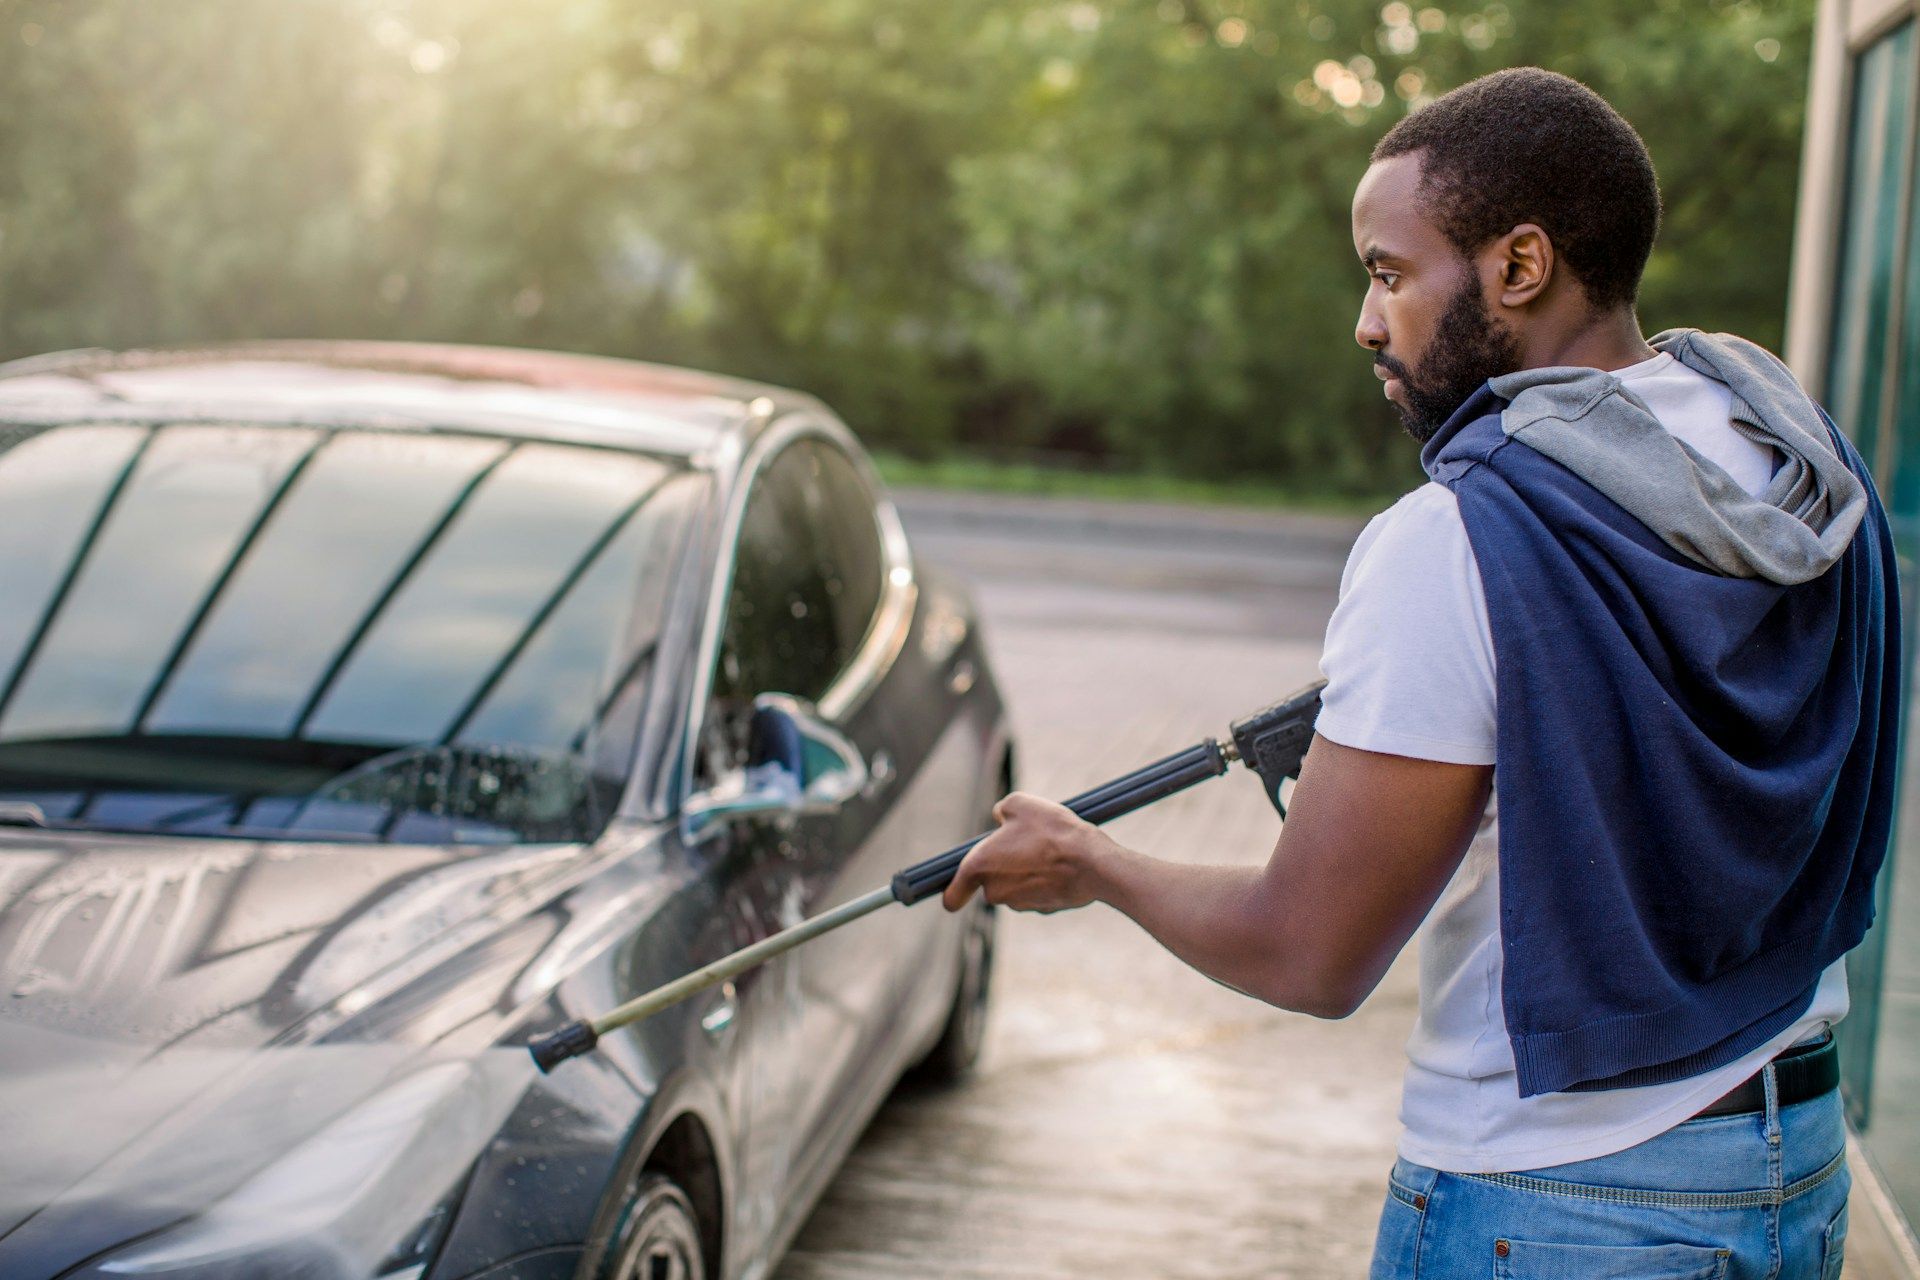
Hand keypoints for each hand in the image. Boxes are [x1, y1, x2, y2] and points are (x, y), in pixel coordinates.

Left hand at [941, 791, 1111, 913]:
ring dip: (1025, 872)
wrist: (1091, 862)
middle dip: (1003, 866)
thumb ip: (1001, 811)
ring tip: (1047, 851)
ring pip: (1015, 887)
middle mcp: (995, 891)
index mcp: (980, 866)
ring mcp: (1020, 903)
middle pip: (990, 882)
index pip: (953, 896)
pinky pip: (1036, 893)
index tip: (953, 896)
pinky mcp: (1043, 909)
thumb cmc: (1052, 831)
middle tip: (1025, 843)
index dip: (952, 894)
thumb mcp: (1019, 803)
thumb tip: (1001, 818)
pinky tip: (1060, 865)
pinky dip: (1044, 881)